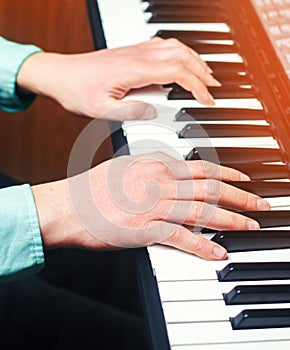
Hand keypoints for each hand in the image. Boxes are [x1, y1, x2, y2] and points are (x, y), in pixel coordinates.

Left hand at [17, 38, 219, 119]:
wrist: (60, 75)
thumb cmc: (77, 91)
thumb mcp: (100, 111)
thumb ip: (129, 113)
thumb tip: (154, 113)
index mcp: (133, 69)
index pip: (176, 72)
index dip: (196, 86)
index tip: (207, 100)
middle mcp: (137, 55)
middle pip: (181, 55)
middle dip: (202, 72)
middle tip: (213, 89)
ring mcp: (135, 50)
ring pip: (175, 47)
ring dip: (194, 60)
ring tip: (205, 76)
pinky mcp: (132, 51)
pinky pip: (163, 46)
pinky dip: (180, 54)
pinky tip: (181, 64)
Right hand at [32, 152, 269, 260]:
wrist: (69, 205)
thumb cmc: (94, 187)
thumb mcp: (125, 165)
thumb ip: (151, 165)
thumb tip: (171, 165)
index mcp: (155, 165)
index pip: (202, 168)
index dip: (228, 175)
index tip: (244, 182)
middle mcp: (159, 182)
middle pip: (209, 189)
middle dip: (241, 198)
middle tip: (260, 205)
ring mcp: (153, 205)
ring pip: (202, 211)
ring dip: (231, 220)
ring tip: (251, 226)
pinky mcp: (145, 229)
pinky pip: (182, 238)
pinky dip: (203, 246)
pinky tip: (218, 253)